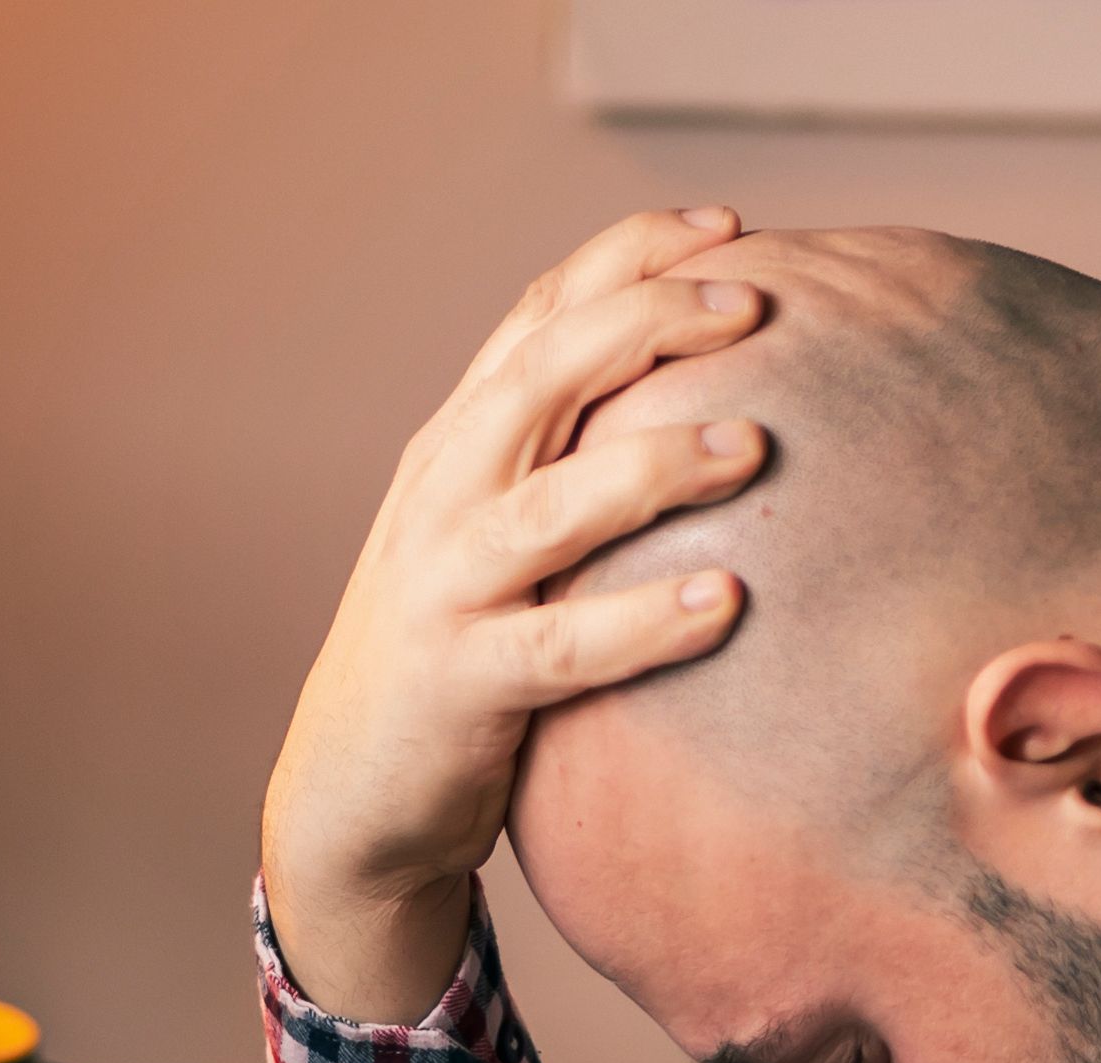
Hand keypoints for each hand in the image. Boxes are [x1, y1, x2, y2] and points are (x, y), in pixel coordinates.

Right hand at [261, 207, 774, 1024]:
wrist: (348, 797)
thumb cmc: (455, 654)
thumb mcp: (495, 534)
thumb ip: (569, 463)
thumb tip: (710, 396)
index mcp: (457, 444)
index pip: (540, 314)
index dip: (629, 255)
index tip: (728, 228)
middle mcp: (442, 495)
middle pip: (541, 372)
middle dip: (647, 322)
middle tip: (752, 305)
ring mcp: (442, 588)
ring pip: (551, 502)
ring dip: (655, 463)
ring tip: (752, 445)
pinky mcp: (459, 684)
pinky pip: (562, 646)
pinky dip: (643, 620)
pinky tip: (724, 602)